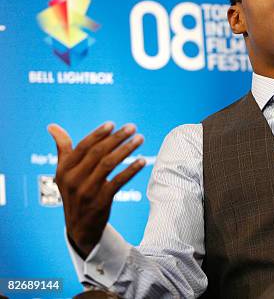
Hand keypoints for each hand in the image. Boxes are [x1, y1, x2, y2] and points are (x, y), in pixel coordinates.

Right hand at [49, 122, 144, 257]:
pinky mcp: (101, 201)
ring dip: (126, 150)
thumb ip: (62, 149)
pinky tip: (142, 161)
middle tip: (132, 127)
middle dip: (117, 138)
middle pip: (98, 153)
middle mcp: (73, 179)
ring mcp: (87, 191)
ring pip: (109, 164)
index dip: (98, 134)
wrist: (79, 227)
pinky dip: (131, 170)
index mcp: (64, 170)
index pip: (83, 147)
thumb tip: (52, 126)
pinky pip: (118, 181)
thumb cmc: (74, 192)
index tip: (113, 124)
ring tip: (140, 139)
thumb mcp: (64, 172)